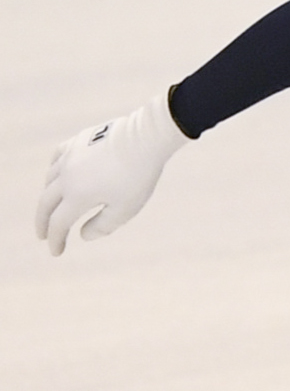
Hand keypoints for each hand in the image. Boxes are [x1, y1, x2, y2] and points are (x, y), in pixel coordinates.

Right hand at [35, 93, 185, 255]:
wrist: (146, 138)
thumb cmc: (139, 176)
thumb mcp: (125, 208)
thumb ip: (103, 226)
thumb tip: (83, 235)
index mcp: (77, 195)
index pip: (59, 223)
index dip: (56, 240)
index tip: (56, 252)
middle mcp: (67, 176)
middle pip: (46, 203)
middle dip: (43, 222)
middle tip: (42, 234)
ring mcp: (69, 157)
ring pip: (49, 180)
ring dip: (48, 197)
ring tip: (52, 207)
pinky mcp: (77, 141)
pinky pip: (57, 157)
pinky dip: (53, 170)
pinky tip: (57, 174)